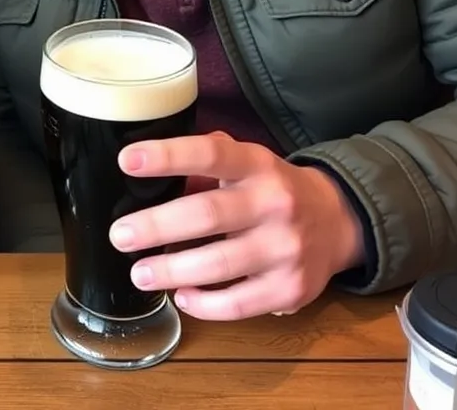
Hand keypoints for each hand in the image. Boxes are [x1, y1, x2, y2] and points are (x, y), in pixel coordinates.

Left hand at [109, 132, 364, 319]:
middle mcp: (275, 203)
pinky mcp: (292, 289)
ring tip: (140, 273)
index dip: (167, 156)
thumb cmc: (271, 188)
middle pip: (208, 214)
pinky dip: (205, 303)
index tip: (126, 160)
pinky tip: (181, 296)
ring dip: (172, 271)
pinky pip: (240, 303)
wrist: (337, 222)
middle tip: (120, 235)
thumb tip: (146, 173)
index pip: (209, 154)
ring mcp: (287, 248)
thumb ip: (204, 162)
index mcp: (257, 164)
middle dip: (157, 226)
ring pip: (221, 264)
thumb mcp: (244, 162)